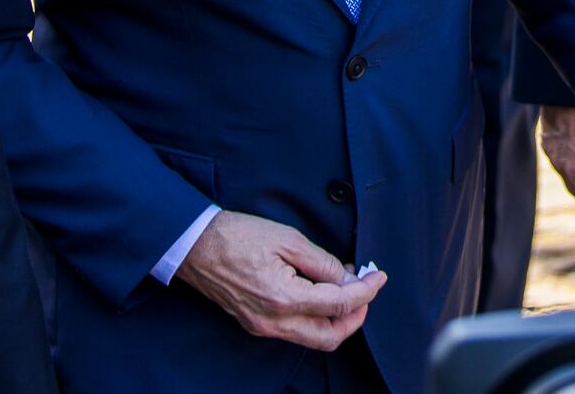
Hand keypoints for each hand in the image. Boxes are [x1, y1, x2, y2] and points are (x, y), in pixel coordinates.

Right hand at [173, 210, 385, 351]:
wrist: (195, 246)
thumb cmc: (238, 235)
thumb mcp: (288, 238)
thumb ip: (323, 262)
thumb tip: (349, 278)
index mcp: (284, 298)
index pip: (340, 304)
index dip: (366, 291)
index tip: (379, 276)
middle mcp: (274, 321)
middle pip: (331, 336)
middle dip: (357, 315)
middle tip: (367, 289)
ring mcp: (263, 327)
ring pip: (314, 339)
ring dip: (338, 319)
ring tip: (347, 288)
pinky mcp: (257, 324)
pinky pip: (296, 332)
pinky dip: (317, 318)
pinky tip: (323, 293)